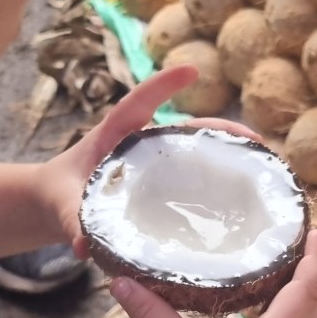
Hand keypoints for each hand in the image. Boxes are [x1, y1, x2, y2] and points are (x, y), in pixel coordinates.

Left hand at [36, 67, 258, 256]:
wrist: (53, 204)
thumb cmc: (57, 195)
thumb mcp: (61, 207)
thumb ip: (72, 222)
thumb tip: (83, 246)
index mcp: (112, 136)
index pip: (139, 103)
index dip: (164, 86)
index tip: (193, 71)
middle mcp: (141, 144)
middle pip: (186, 127)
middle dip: (222, 129)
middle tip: (256, 140)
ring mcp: (155, 163)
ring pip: (196, 150)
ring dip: (229, 153)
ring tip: (263, 164)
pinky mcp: (163, 183)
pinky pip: (193, 176)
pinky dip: (219, 180)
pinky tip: (245, 195)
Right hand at [113, 229, 316, 317]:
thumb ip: (149, 310)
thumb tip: (119, 278)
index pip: (308, 286)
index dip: (315, 255)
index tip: (312, 227)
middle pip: (316, 299)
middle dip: (314, 265)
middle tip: (300, 233)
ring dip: (305, 287)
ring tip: (289, 257)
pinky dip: (292, 308)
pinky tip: (269, 298)